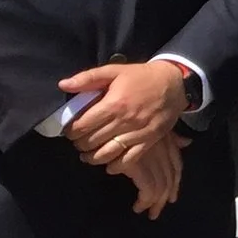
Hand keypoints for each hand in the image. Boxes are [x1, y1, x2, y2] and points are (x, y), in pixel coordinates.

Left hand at [62, 60, 187, 162]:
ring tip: (87, 155)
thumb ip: (88, 78)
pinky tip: (108, 164)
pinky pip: (129, 159)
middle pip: (92, 141)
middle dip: (80, 144)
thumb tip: (63, 85)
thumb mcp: (114, 71)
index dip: (71, 131)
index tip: (70, 130)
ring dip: (92, 158)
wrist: (174, 82)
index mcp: (113, 104)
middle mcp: (124, 121)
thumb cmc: (141, 76)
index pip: (82, 126)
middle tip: (79, 141)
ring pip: (107, 154)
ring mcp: (138, 133)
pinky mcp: (149, 141)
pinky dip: (116, 166)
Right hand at [111, 131, 182, 217]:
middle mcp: (162, 149)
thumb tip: (187, 142)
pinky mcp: (138, 166)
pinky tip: (137, 207)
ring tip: (145, 211)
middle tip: (156, 210)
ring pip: (161, 187)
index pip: (176, 165)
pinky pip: (148, 190)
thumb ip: (169, 137)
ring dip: (154, 203)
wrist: (102, 123)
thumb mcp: (149, 128)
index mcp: (166, 139)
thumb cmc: (121, 125)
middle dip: (165, 196)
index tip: (171, 196)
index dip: (175, 182)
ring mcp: (151, 157)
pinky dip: (145, 202)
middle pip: (170, 178)